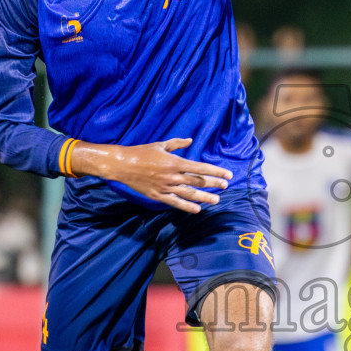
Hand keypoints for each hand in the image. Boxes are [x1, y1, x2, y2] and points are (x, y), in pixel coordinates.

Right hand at [78, 138, 232, 212]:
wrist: (123, 164)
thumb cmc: (142, 152)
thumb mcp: (161, 145)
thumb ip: (177, 144)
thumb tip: (190, 141)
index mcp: (175, 162)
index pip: (201, 168)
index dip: (216, 171)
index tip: (227, 175)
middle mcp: (173, 176)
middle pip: (198, 181)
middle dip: (213, 183)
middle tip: (225, 186)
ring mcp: (166, 187)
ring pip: (189, 194)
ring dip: (204, 197)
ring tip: (216, 199)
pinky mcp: (158, 196)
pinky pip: (175, 203)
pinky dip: (187, 207)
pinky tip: (197, 210)